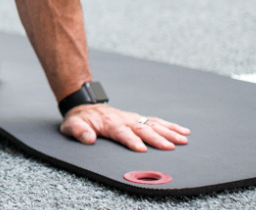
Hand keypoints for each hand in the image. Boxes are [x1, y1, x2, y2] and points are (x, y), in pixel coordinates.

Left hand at [60, 104, 189, 151]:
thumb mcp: (71, 125)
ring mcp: (133, 118)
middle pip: (142, 129)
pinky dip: (170, 126)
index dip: (131, 140)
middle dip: (156, 138)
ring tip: (183, 140)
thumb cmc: (79, 119)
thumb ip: (78, 131)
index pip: (122, 133)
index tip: (141, 148)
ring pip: (153, 124)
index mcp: (109, 123)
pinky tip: (184, 131)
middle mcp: (124, 120)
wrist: (85, 106)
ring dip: (168, 132)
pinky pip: (156, 121)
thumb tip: (88, 138)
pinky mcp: (138, 119)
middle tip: (169, 147)